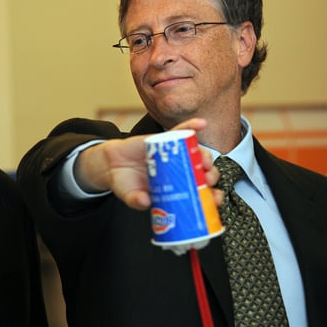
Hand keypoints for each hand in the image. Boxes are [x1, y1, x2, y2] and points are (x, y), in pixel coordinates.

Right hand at [74, 118, 220, 208]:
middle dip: (210, 176)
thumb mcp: (130, 196)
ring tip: (206, 161)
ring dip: (205, 156)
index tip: (215, 199)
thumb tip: (144, 202)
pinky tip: (201, 123)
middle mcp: (178, 172)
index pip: (198, 194)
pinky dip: (191, 127)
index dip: (211, 196)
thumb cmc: (125, 183)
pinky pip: (180, 132)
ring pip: (196, 154)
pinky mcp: (164, 141)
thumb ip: (136, 200)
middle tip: (208, 179)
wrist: (111, 165)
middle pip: (202, 174)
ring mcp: (173, 156)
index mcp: (175, 189)